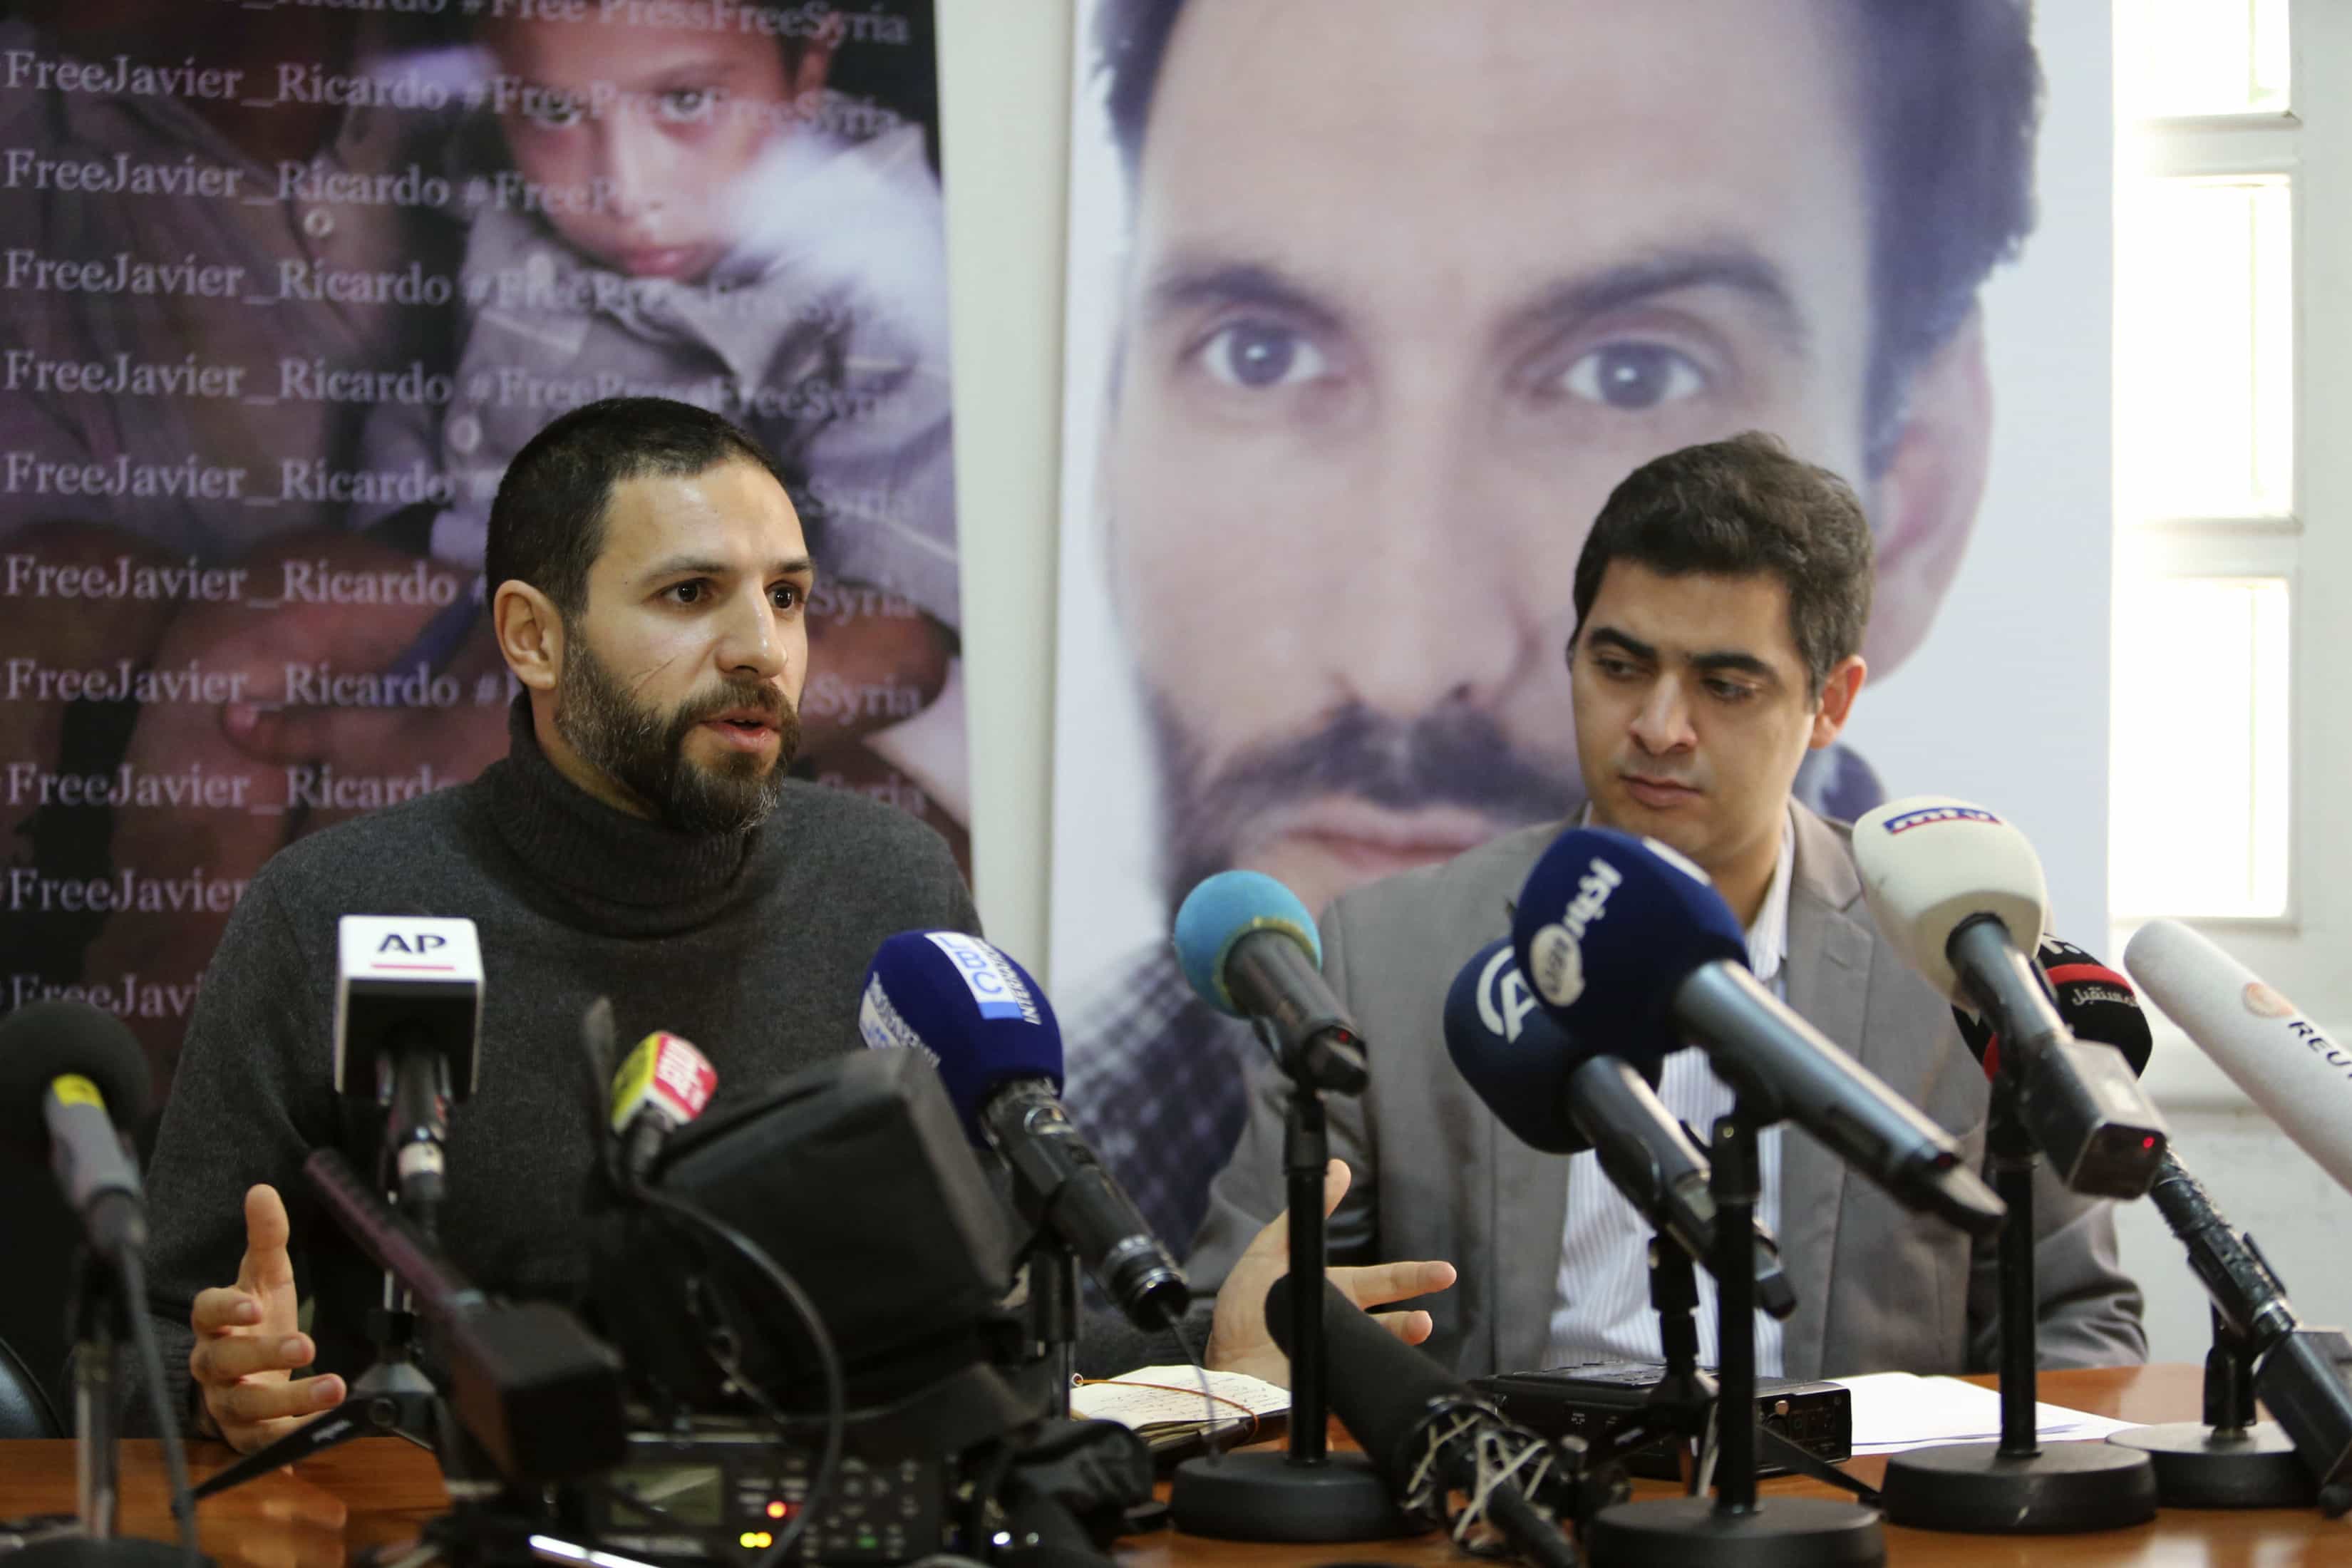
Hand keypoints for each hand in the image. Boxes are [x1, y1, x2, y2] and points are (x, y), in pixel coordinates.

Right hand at [188, 1185, 344, 1453]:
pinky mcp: (246, 1434)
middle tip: (305, 1344)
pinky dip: (284, 1444)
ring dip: (289, 1399)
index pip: (205, 1311)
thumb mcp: (265, 1276)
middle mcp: (214, 1363)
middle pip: (225, 1361)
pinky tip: (310, 1443)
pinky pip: (261, 1442)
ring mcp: (227, 1401)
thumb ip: (266, 1238)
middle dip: (263, 1354)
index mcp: (215, 1322)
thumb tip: (262, 1191)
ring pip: (246, 1405)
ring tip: (333, 1388)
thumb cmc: (254, 1318)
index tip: (254, 1305)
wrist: (247, 1372)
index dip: (225, 1309)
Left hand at [1205, 1160, 1456, 1387]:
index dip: (1413, 1278)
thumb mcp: (1269, 1253)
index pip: (1382, 1283)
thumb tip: (1339, 1169)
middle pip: (1388, 1325)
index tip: (1444, 1273)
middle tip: (1425, 1320)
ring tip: (1405, 1342)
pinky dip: (1373, 1403)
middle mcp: (1344, 1331)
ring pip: (1380, 1359)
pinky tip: (1379, 1398)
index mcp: (1335, 1297)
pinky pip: (1362, 1404)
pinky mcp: (1332, 1401)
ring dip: (1395, 1352)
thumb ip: (1303, 1215)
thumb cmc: (1244, 1315)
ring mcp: (1340, 1366)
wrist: (1222, 1371)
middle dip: (1411, 1322)